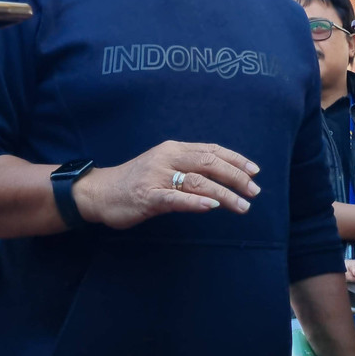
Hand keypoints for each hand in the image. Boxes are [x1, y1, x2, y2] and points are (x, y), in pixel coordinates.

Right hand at [73, 140, 259, 228]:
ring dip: (224, 194)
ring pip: (198, 182)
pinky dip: (195, 202)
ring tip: (242, 206)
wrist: (99, 191)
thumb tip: (221, 176)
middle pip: (209, 163)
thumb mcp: (163, 166)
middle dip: (235, 176)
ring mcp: (157, 177)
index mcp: (173, 149)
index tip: (255, 170)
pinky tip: (211, 206)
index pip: (211, 150)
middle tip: (254, 191)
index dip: (235, 159)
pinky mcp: (148, 196)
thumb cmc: (135, 180)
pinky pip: (175, 198)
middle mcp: (167, 159)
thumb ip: (188, 168)